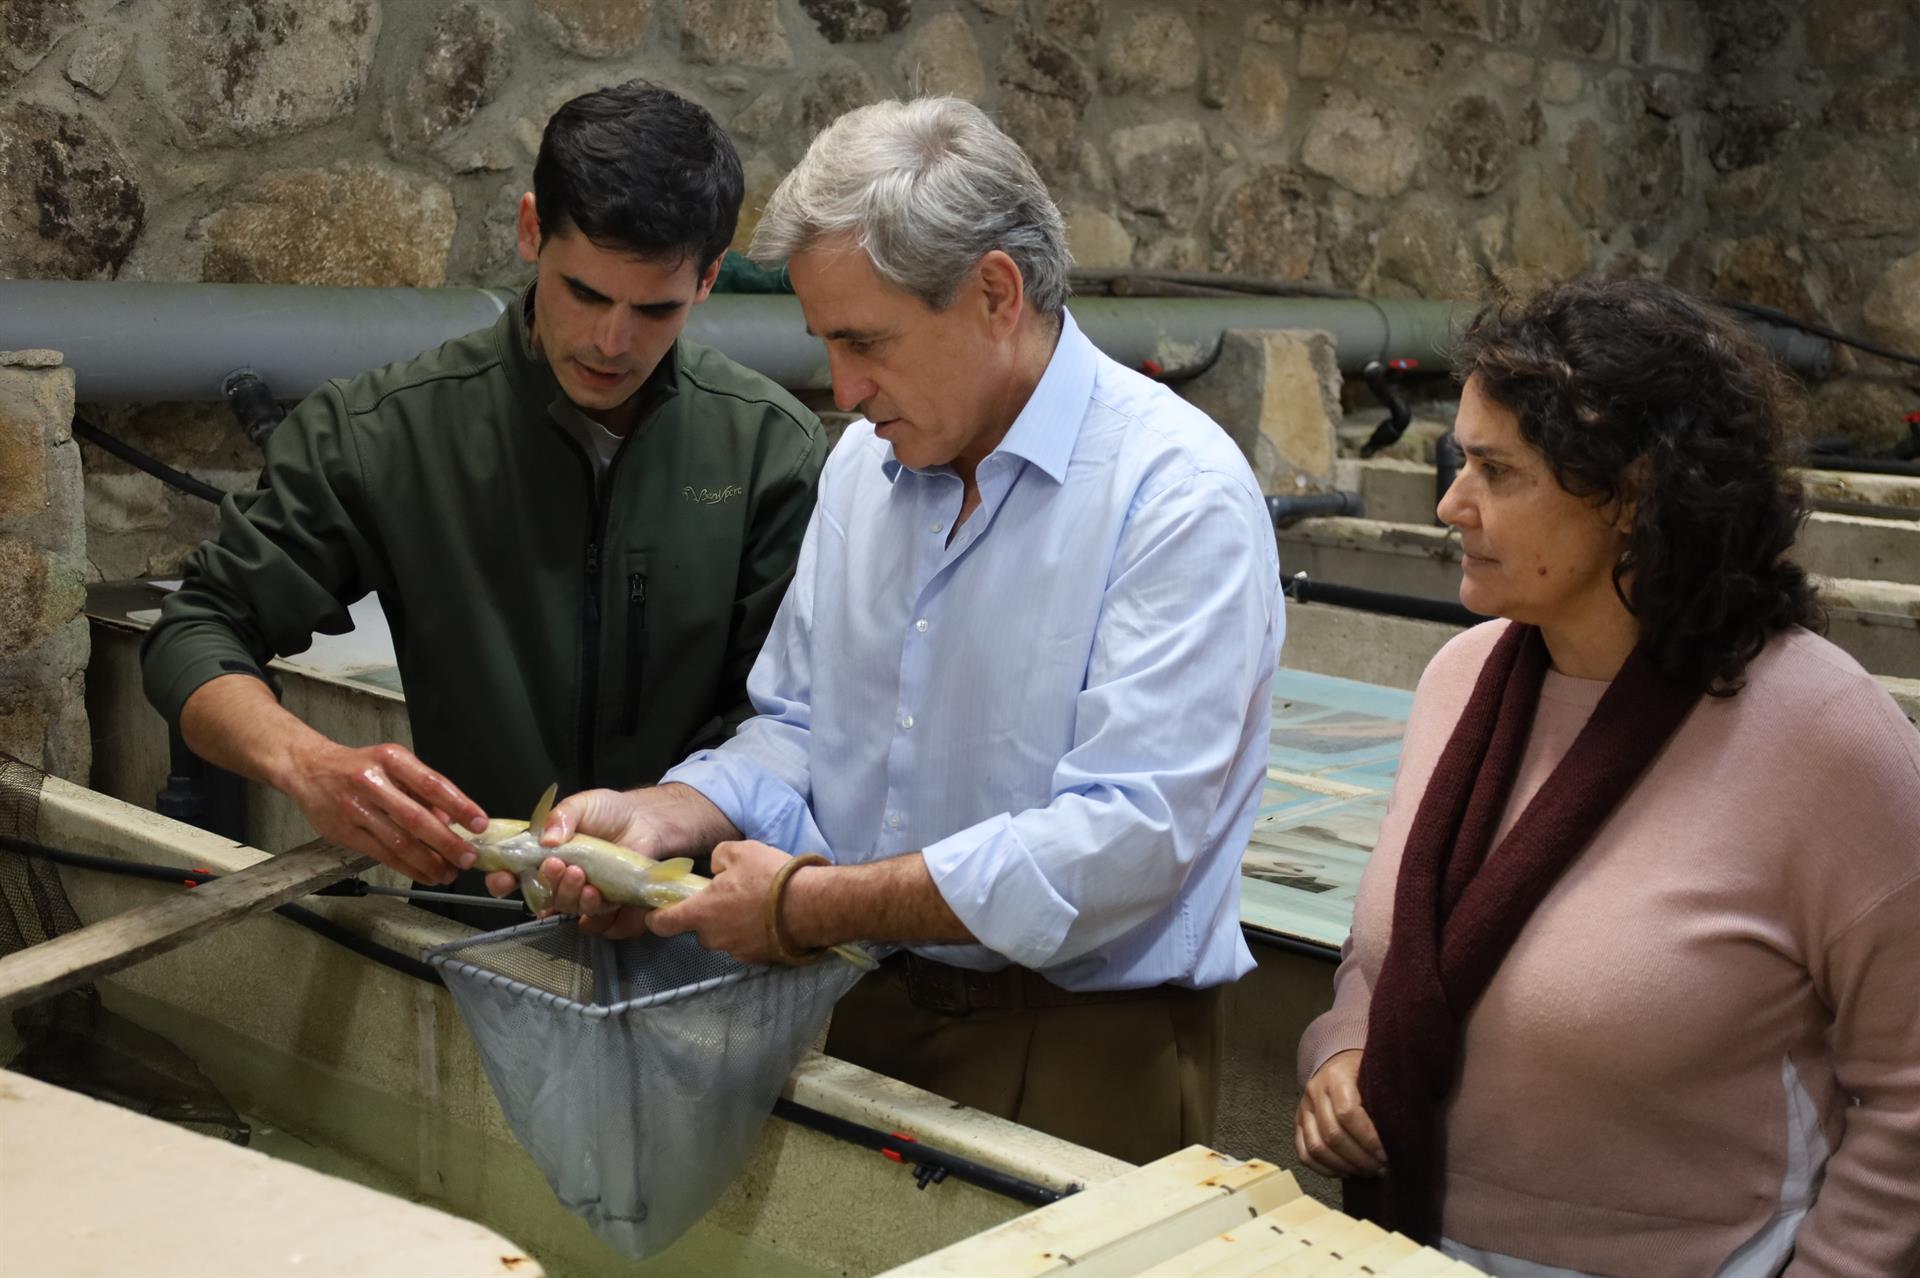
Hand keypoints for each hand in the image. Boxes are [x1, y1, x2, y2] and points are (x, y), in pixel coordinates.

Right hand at [283, 741, 486, 884]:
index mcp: (392, 759)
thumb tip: (452, 820)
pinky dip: (407, 867)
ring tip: (448, 873)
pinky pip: (382, 854)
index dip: (459, 806)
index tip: (479, 824)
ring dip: (428, 862)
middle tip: (467, 858)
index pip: (433, 784)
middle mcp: (372, 781)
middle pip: (416, 818)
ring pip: (399, 842)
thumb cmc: (358, 766)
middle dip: (447, 843)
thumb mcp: (394, 765)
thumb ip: (422, 790)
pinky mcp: (343, 831)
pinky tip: (424, 874)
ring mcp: (355, 808)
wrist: (309, 768)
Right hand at [483, 784, 732, 939]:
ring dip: (567, 893)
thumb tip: (546, 839)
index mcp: (542, 853)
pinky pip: (592, 913)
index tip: (502, 878)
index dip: (502, 879)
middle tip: (555, 866)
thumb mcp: (582, 804)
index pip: (513, 872)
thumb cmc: (610, 811)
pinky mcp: (604, 900)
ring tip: (579, 873)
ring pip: (564, 904)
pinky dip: (590, 905)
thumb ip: (561, 816)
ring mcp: (580, 890)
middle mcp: (558, 876)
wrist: (646, 820)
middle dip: (543, 883)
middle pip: (538, 893)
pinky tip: (594, 891)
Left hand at [645, 839, 802, 963]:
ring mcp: (737, 952)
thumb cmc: (769, 878)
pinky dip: (753, 933)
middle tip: (727, 897)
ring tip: (756, 906)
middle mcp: (714, 938)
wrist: (811, 906)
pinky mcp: (760, 959)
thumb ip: (717, 859)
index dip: (657, 917)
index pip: (663, 924)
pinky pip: (747, 944)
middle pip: (699, 930)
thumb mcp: (739, 851)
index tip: (659, 910)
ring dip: (732, 925)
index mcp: (701, 913)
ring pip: (725, 938)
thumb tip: (716, 871)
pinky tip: (771, 919)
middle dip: (708, 916)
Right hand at [1296, 1049, 1387, 1178]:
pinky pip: (1305, 1153)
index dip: (1367, 1139)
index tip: (1385, 1154)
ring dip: (1344, 1166)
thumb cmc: (1365, 1072)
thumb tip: (1403, 1133)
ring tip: (1366, 1171)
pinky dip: (1324, 1169)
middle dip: (1359, 1158)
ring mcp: (1304, 1108)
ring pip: (1317, 1147)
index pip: (1347, 1113)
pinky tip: (1346, 1172)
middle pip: (1332, 1134)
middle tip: (1380, 1168)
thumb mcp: (1377, 1074)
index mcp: (1336, 1076)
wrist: (1339, 1062)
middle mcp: (1315, 1091)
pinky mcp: (1299, 1123)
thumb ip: (1386, 1097)